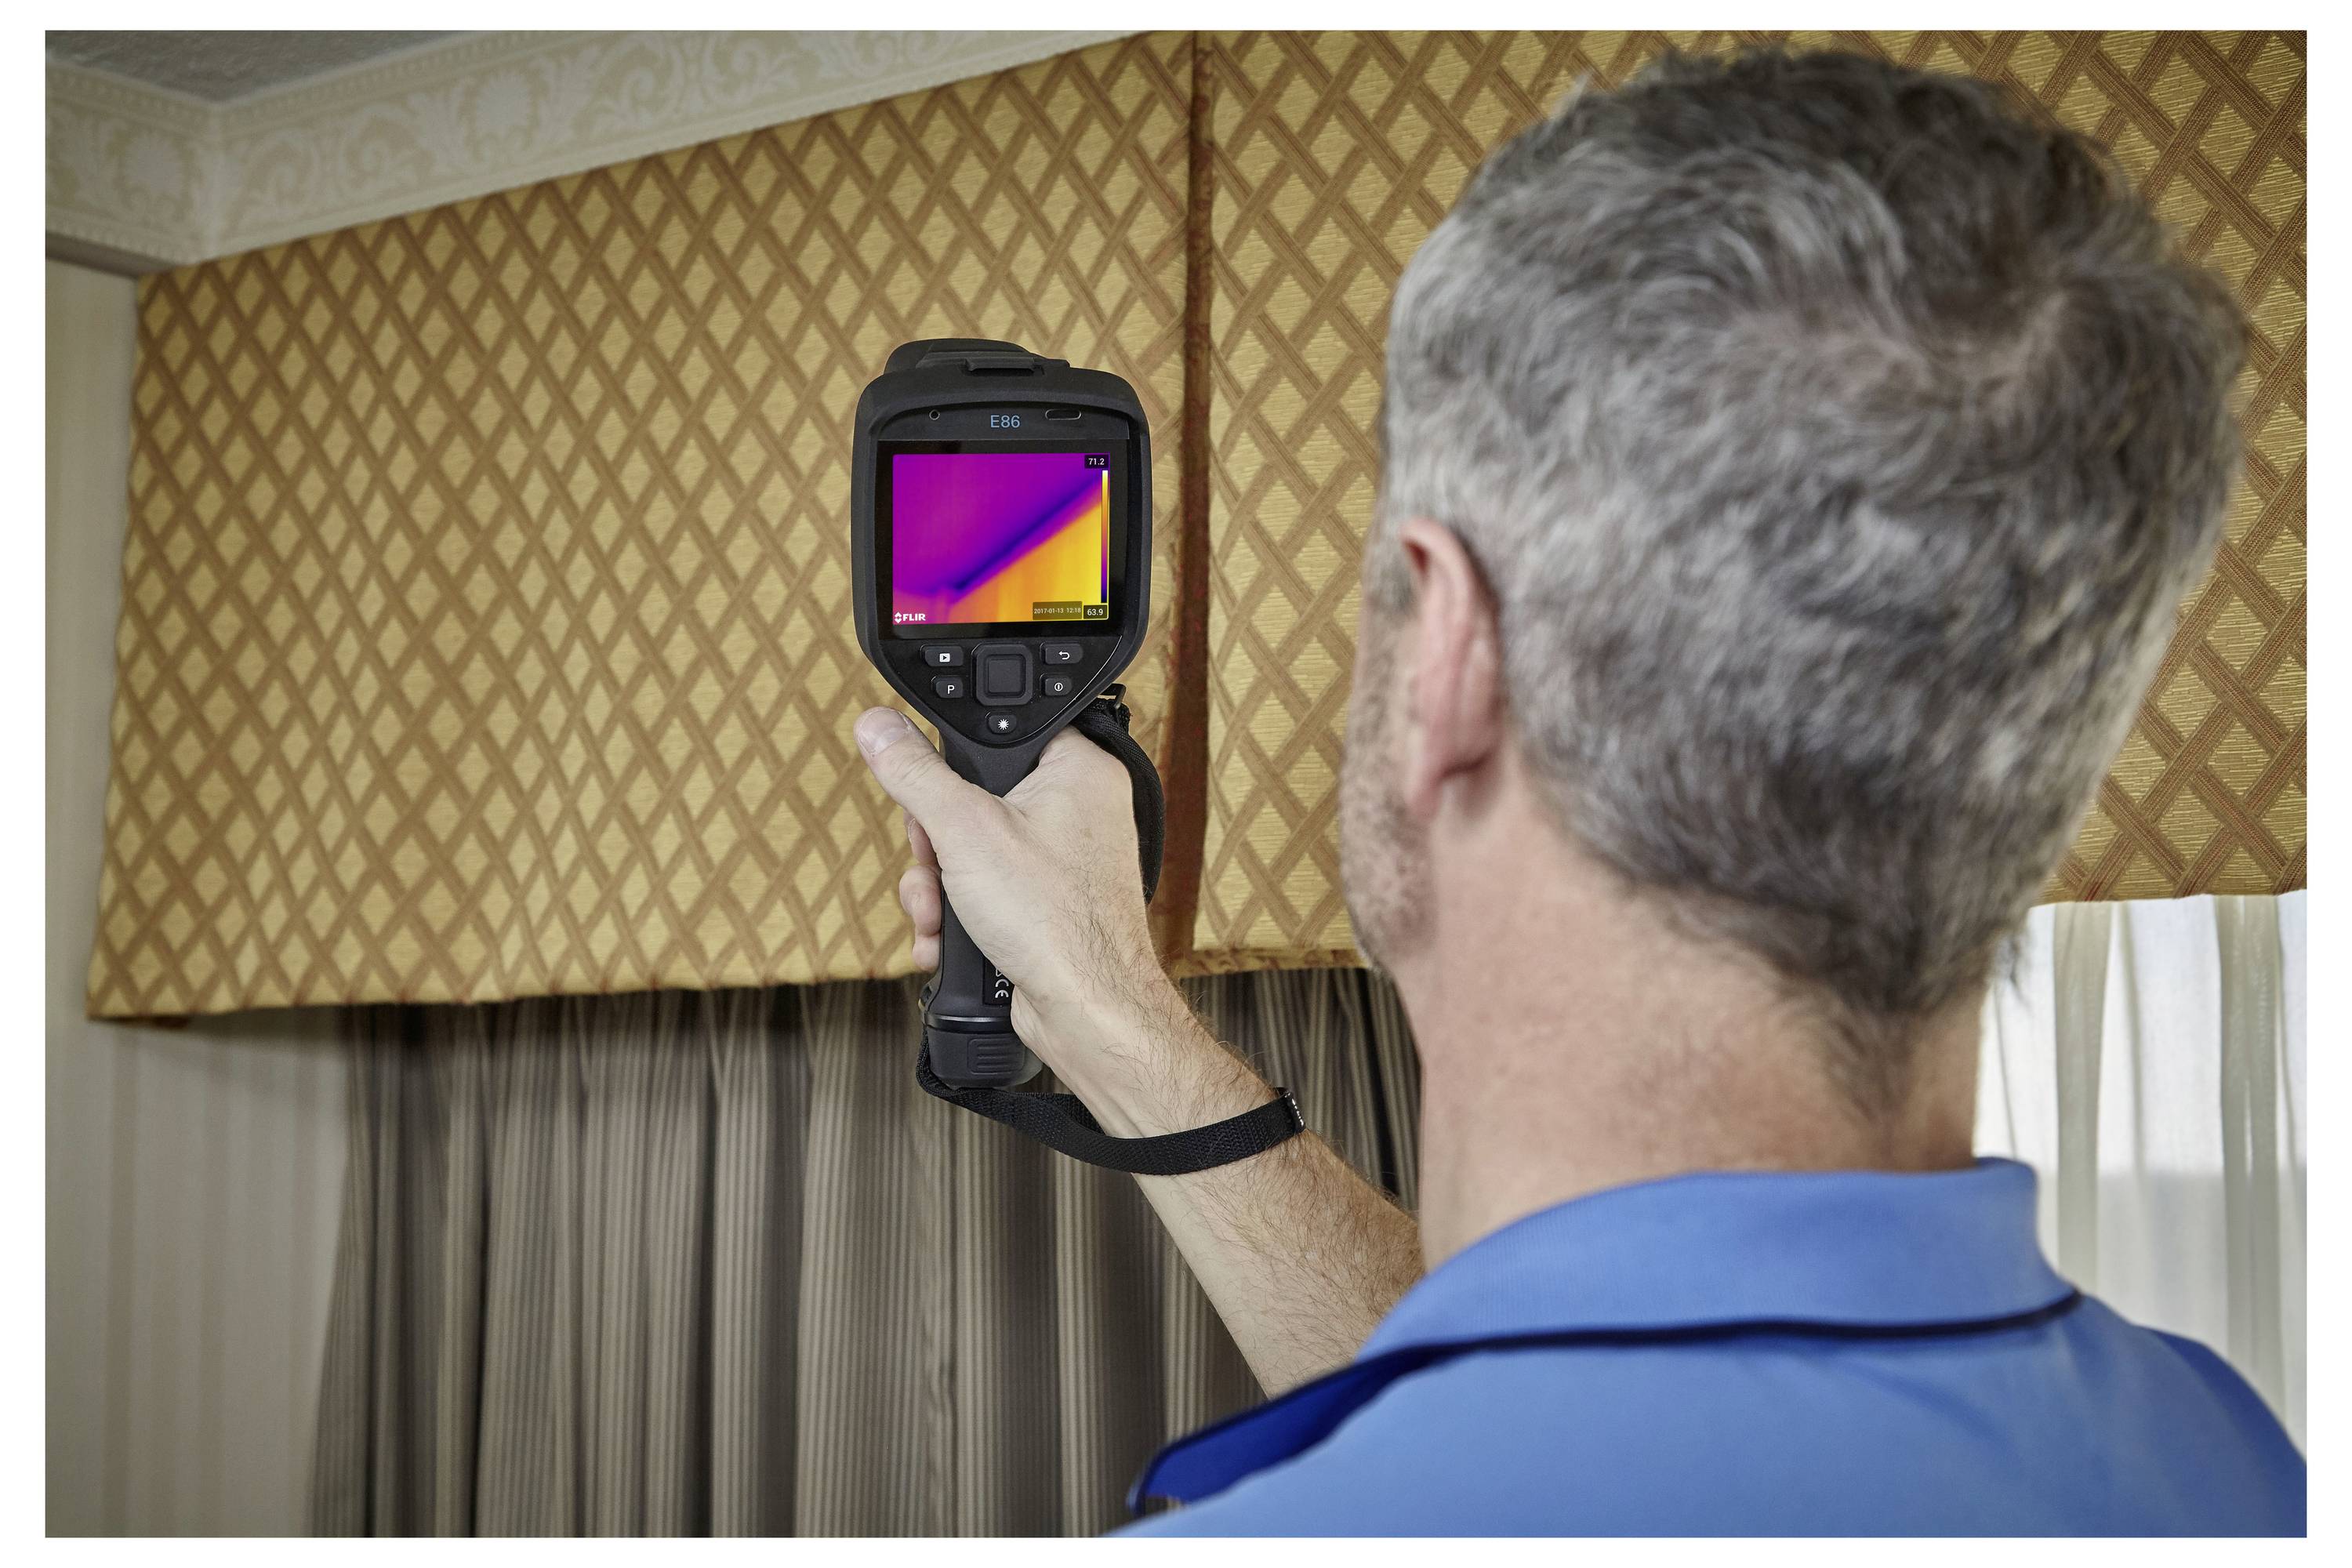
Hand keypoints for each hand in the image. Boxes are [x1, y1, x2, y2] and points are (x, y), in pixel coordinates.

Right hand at [853, 707, 1170, 1073]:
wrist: (1085, 1011)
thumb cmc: (1053, 920)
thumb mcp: (963, 831)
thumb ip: (916, 774)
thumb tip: (879, 727)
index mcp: (1076, 768)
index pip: (999, 736)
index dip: (953, 766)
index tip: (932, 798)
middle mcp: (1077, 808)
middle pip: (972, 799)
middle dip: (935, 846)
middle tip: (936, 865)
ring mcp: (1063, 858)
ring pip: (971, 851)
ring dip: (938, 888)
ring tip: (938, 915)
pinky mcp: (1047, 900)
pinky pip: (987, 889)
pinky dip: (960, 915)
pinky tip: (947, 940)